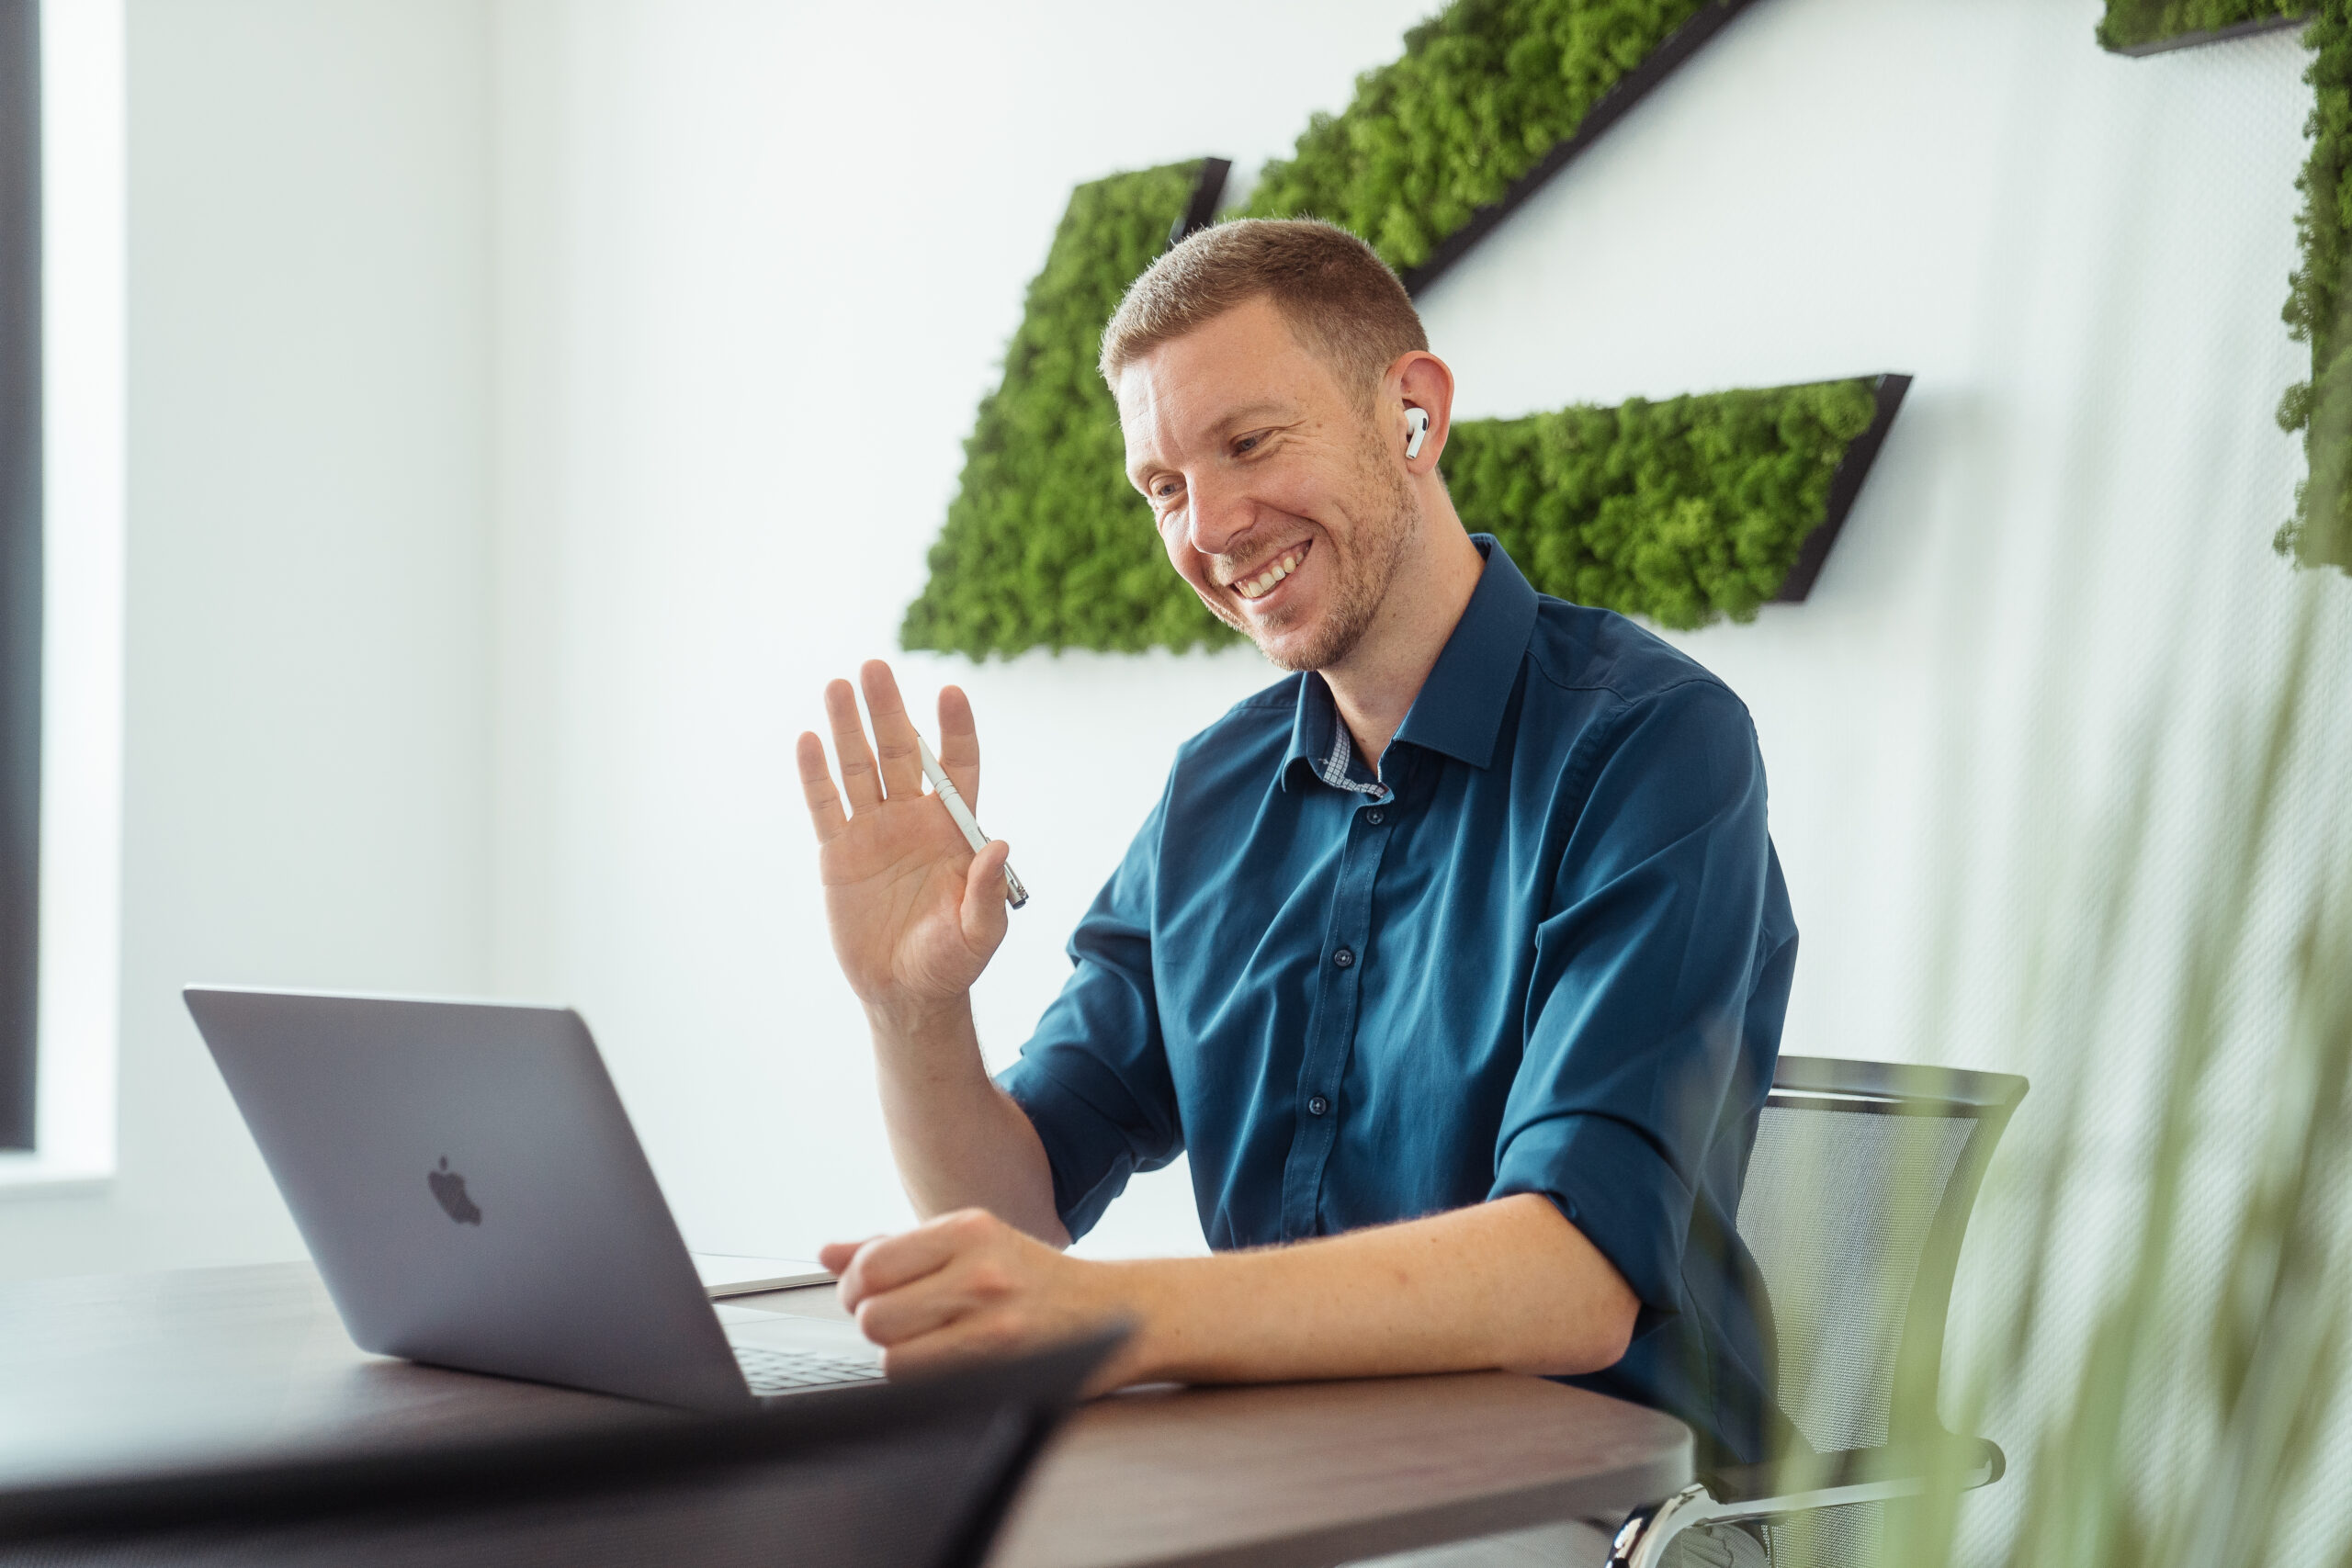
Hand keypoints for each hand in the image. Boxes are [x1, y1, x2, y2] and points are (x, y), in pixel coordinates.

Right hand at [796, 661, 1011, 1024]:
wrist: (904, 994)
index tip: (951, 691)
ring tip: (837, 685)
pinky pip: (826, 806)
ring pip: (858, 768)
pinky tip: (809, 740)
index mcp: (953, 830)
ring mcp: (873, 833)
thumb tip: (999, 843)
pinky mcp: (838, 855)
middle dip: (888, 710)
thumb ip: (987, 890)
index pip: (957, 766)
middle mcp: (912, 820)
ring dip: (848, 727)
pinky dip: (816, 774)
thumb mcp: (980, 933)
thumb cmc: (951, 962)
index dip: (954, 730)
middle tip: (874, 667)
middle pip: (900, 753)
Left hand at [820, 1212, 1142, 1391]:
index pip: (870, 1266)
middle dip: (877, 1324)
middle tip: (903, 1320)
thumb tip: (826, 1253)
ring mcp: (995, 1323)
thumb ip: (895, 1246)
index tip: (870, 1296)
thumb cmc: (1031, 1276)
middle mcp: (981, 1271)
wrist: (1116, 1310)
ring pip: (893, 1358)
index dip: (856, 1289)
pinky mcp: (1006, 1367)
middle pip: (873, 1316)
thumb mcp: (969, 1242)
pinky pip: (926, 1385)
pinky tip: (950, 1361)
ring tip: (929, 1341)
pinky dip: (925, 1378)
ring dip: (900, 1355)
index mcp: (968, 1228)